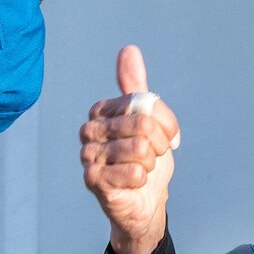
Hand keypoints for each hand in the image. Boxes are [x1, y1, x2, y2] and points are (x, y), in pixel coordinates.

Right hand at [80, 45, 180, 253]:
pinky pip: (135, 172)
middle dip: (159, 145)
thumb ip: (137, 87)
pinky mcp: (92, 179)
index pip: (145, 103)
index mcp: (101, 110)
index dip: (165, 123)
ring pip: (140, 149)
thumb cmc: (145, 160)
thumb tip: (128, 50)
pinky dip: (142, 181)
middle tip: (154, 157)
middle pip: (143, 125)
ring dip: (151, 164)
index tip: (165, 137)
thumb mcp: (149, 120)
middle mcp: (89, 129)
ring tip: (142, 170)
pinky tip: (132, 184)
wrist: (143, 203)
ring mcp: (88, 155)